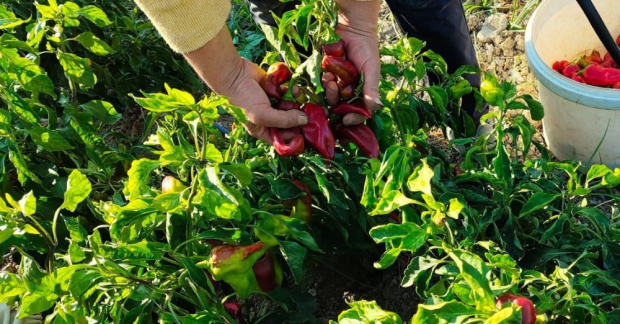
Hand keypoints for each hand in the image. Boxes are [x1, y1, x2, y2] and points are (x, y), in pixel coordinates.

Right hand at [225, 59, 307, 143]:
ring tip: (295, 94)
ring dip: (296, 101)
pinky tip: (291, 87)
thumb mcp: (263, 114)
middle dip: (297, 117)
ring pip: (292, 107)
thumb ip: (284, 120)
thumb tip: (305, 120)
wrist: (235, 74)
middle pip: (291, 124)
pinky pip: (289, 93)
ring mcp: (273, 104)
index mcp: (263, 130)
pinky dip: (292, 90)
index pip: (283, 140)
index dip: (295, 137)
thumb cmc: (244, 98)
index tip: (305, 131)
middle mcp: (269, 119)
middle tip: (302, 110)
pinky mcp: (275, 91)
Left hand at [324, 0, 381, 125]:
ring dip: (326, 91)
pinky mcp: (320, 74)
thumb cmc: (366, 49)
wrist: (352, 28)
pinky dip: (314, 84)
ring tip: (329, 76)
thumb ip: (371, 88)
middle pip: (338, 106)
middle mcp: (345, 91)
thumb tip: (375, 107)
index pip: (357, 112)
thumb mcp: (371, 69)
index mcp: (360, 93)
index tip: (347, 120)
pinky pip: (315, 85)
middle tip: (334, 86)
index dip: (352, 118)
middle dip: (334, 99)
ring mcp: (332, 83)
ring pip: (326, 97)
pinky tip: (317, 77)